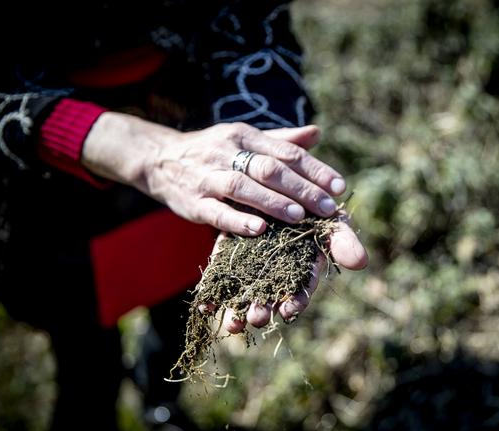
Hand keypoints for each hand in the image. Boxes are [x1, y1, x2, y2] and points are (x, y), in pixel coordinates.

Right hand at [82, 114, 346, 234]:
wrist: (158, 158)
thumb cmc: (213, 151)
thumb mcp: (244, 138)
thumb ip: (280, 140)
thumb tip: (317, 133)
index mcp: (245, 136)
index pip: (286, 152)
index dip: (315, 170)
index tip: (339, 187)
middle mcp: (227, 153)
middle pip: (269, 169)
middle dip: (302, 189)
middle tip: (329, 208)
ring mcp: (208, 177)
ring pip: (243, 187)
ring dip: (273, 202)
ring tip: (300, 217)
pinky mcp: (192, 202)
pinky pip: (216, 211)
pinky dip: (237, 220)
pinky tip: (258, 229)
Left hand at [204, 215, 367, 332]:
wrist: (284, 180)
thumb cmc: (315, 204)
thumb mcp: (331, 218)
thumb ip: (343, 241)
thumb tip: (361, 262)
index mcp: (305, 264)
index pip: (302, 287)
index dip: (297, 300)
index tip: (289, 312)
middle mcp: (279, 267)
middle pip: (271, 293)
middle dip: (264, 308)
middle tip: (255, 319)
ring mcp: (254, 261)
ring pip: (246, 289)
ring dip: (238, 308)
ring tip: (232, 323)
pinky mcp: (231, 251)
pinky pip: (222, 274)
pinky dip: (214, 291)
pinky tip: (205, 306)